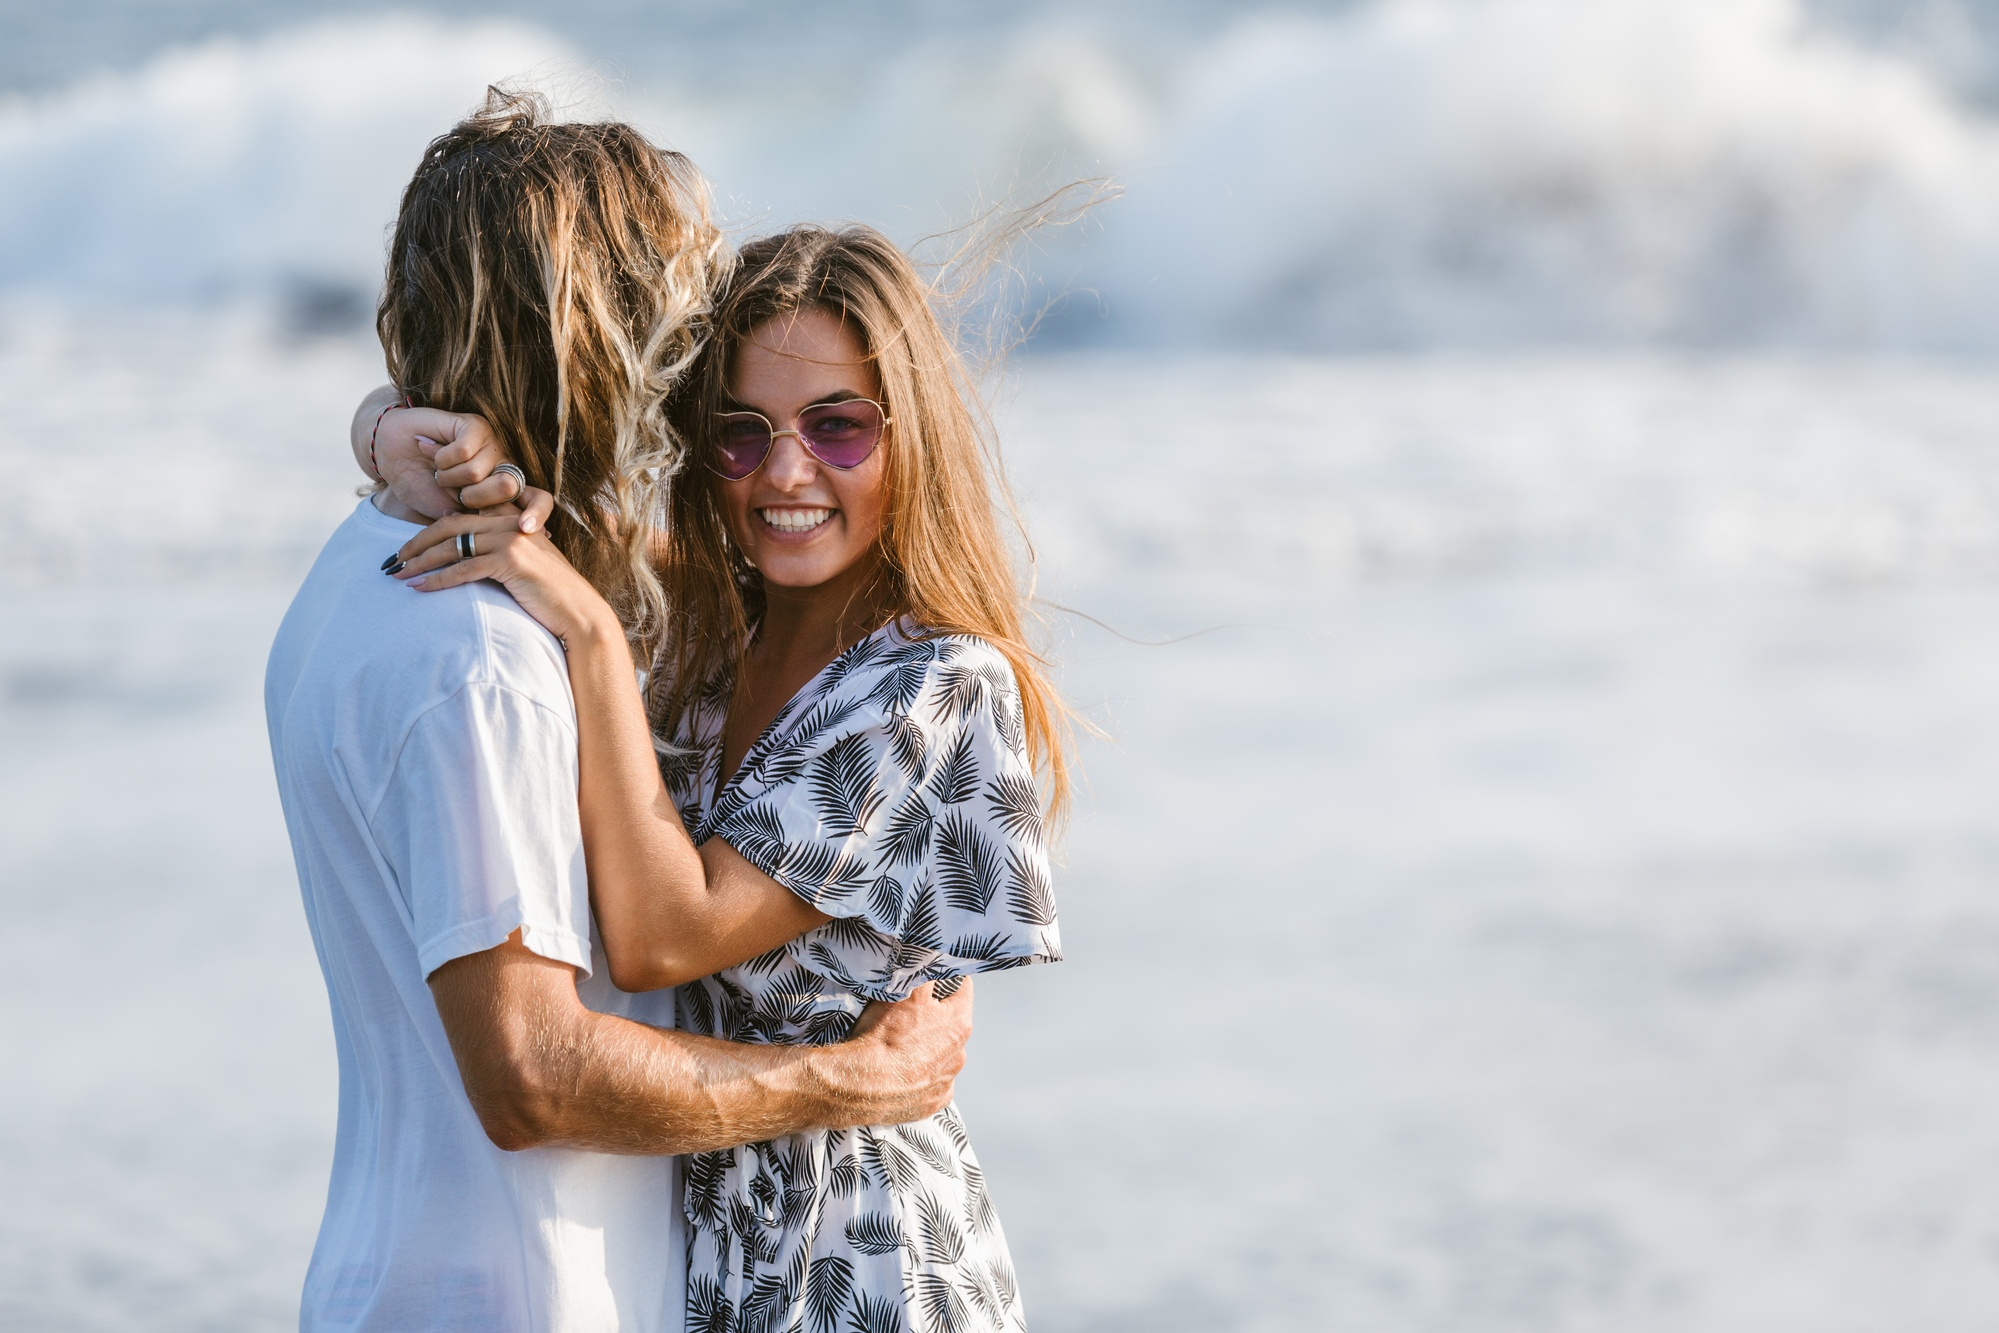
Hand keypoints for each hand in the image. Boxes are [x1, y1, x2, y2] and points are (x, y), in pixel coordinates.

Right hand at [373, 408, 529, 517]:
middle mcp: (503, 465)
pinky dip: (441, 458)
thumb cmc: (420, 486)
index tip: (526, 529)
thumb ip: (478, 524)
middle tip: (453, 492)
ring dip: (448, 477)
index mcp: (504, 491)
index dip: (538, 514)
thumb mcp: (451, 515)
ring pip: (477, 471)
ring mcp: (491, 443)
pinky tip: (433, 450)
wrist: (389, 455)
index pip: (540, 501)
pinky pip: (463, 451)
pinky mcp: (475, 425)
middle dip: (471, 497)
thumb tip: (517, 540)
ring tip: (439, 470)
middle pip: (508, 486)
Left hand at [386, 489, 614, 647]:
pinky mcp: (511, 561)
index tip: (405, 536)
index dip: (429, 521)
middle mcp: (511, 523)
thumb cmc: (549, 594)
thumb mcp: (521, 564)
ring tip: (397, 574)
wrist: (579, 613)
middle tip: (392, 558)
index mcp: (512, 518)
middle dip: (416, 542)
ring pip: (453, 546)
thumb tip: (454, 531)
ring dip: (420, 561)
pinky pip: (464, 568)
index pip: (462, 511)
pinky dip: (437, 580)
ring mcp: (512, 539)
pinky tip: (419, 588)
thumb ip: (493, 545)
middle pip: (450, 525)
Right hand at [830, 979, 973, 1126]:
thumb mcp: (906, 989)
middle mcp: (959, 1054)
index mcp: (959, 1023)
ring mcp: (946, 1081)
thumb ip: (924, 968)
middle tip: (907, 1012)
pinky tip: (902, 1069)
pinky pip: (930, 1083)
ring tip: (900, 1044)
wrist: (862, 1084)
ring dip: (927, 1047)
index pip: (963, 988)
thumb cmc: (884, 1035)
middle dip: (934, 1015)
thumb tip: (933, 953)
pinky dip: (919, 1075)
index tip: (931, 976)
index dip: (946, 978)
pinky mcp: (930, 1102)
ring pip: (941, 1054)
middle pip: (950, 1023)